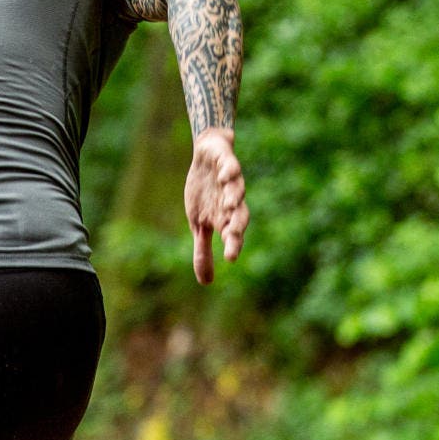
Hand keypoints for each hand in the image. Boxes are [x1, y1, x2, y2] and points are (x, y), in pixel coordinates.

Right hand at [183, 128, 247, 284]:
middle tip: (232, 235)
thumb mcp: (199, 224)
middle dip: (236, 225)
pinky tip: (224, 177)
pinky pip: (230, 166)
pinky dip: (229, 172)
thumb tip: (206, 283)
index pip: (232, 234)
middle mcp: (231, 200)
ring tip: (229, 204)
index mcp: (225, 218)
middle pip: (239, 215)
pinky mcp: (226, 160)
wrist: (209, 155)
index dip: (233, 245)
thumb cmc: (205, 193)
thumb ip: (203, 251)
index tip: (230, 258)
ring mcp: (230, 181)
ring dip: (233, 197)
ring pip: (236, 190)